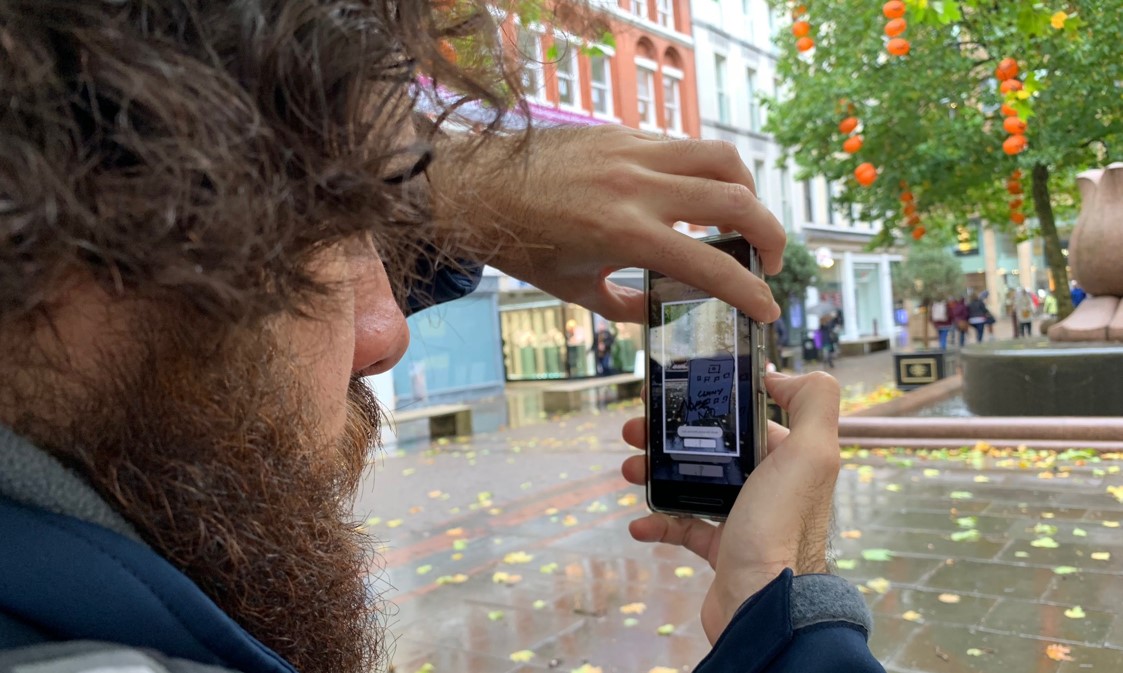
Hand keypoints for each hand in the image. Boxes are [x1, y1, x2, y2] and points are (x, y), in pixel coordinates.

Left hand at [427, 124, 785, 323]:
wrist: (476, 187)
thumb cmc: (521, 244)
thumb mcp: (574, 288)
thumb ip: (624, 306)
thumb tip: (659, 311)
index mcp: (625, 232)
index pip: (710, 263)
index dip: (750, 292)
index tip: (768, 308)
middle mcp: (637, 186)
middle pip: (736, 197)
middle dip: (770, 233)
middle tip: (770, 261)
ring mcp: (633, 152)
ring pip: (721, 156)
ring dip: (746, 190)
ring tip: (742, 220)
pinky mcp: (625, 134)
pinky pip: (684, 146)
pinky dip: (705, 171)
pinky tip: (695, 195)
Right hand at [619, 372, 840, 643]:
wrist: (763, 605)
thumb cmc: (781, 526)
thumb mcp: (811, 452)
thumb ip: (813, 402)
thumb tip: (782, 375)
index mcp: (789, 457)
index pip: (748, 417)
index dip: (710, 402)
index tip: (672, 393)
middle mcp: (770, 485)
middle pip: (713, 448)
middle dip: (670, 436)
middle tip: (636, 432)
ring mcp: (746, 519)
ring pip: (693, 483)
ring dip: (657, 473)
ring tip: (630, 470)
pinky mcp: (723, 550)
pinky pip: (684, 528)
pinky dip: (658, 522)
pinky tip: (638, 521)